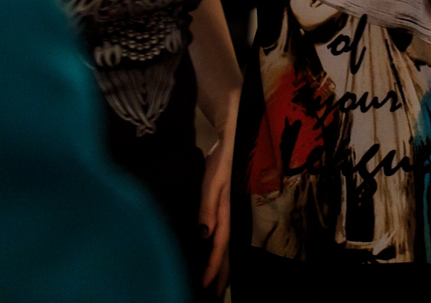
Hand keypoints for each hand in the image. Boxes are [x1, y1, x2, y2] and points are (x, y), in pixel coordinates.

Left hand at [198, 134, 232, 291]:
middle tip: (214, 296)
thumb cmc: (218, 162)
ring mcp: (222, 215)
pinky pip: (219, 240)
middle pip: (224, 253)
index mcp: (224, 214)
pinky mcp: (217, 211)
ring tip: (216, 286)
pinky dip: (215, 254)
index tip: (206, 286)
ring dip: (220, 268)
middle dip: (221, 276)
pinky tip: (210, 257)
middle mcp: (225, 218)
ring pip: (222, 248)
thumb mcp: (212, 182)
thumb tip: (204, 234)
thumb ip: (208, 207)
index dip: (213, 267)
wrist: (226, 142)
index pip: (219, 247)